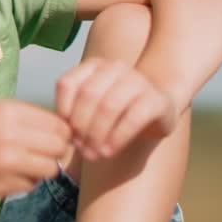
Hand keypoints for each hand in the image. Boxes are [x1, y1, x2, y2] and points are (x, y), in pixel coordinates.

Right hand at [0, 100, 71, 199]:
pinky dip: (26, 183)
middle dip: (55, 152)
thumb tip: (62, 130)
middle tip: (42, 154)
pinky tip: (9, 176)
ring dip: (43, 169)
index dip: (61, 133)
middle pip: (59, 146)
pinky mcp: (5, 184)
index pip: (58, 124)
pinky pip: (32, 185)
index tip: (52, 139)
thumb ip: (27, 119)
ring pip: (50, 168)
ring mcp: (9, 161)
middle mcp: (12, 134)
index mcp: (11, 111)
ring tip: (26, 166)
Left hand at [54, 58, 179, 160]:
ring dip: (97, 134)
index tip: (65, 132)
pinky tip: (109, 152)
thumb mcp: (93, 107)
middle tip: (80, 148)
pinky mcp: (155, 99)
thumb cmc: (118, 111)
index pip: (67, 83)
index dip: (62, 109)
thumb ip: (76, 114)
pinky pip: (133, 118)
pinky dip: (117, 138)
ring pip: (109, 106)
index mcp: (94, 66)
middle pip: (88, 95)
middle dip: (80, 126)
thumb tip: (62, 135)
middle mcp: (115, 68)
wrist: (159, 108)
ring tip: (93, 154)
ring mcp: (137, 80)